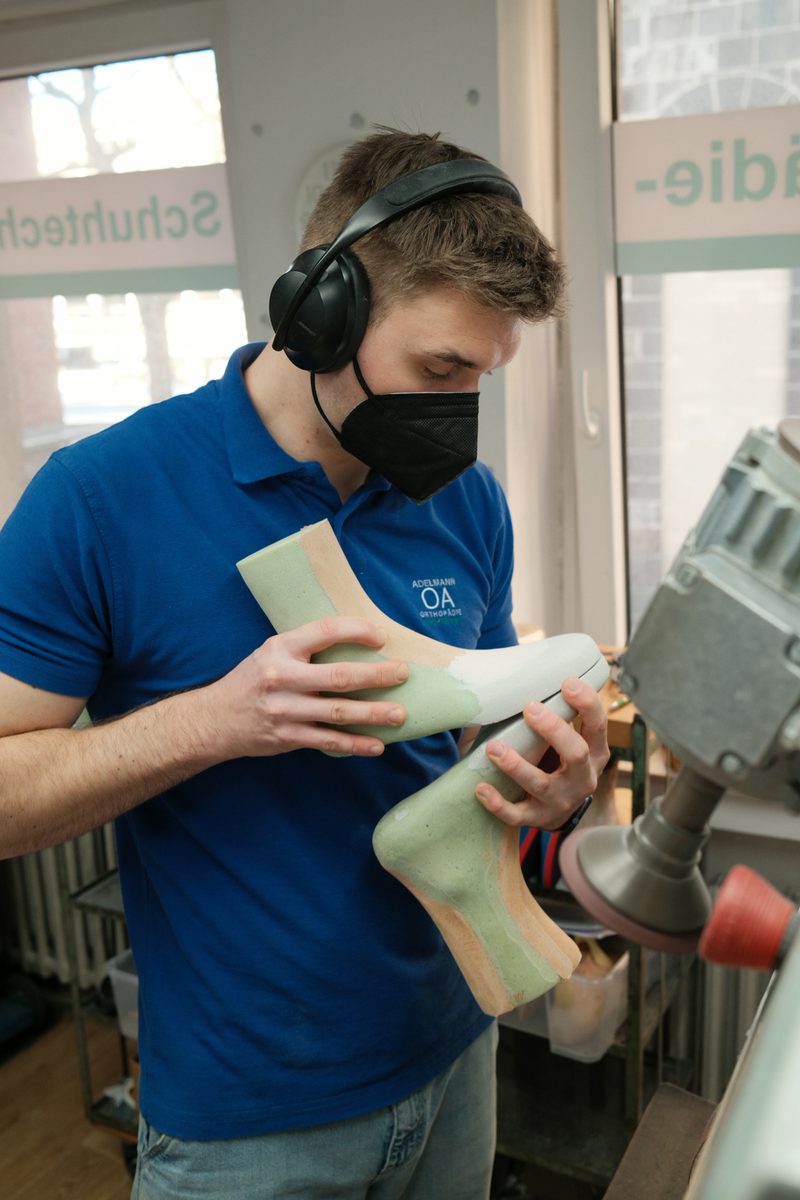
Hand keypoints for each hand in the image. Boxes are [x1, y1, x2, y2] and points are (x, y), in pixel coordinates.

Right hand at [194, 617, 407, 759]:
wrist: (214, 718)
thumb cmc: (252, 680)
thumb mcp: (271, 652)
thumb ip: (305, 648)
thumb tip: (356, 645)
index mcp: (280, 648)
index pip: (325, 631)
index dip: (356, 631)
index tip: (381, 638)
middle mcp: (282, 677)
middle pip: (339, 676)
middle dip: (376, 676)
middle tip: (403, 674)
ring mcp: (285, 710)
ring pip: (338, 712)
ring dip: (373, 714)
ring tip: (400, 714)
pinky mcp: (287, 736)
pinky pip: (328, 741)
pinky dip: (355, 744)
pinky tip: (377, 745)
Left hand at [474, 676, 608, 829]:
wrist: (559, 811)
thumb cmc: (559, 762)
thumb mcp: (568, 741)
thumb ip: (556, 716)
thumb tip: (520, 676)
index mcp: (594, 753)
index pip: (598, 725)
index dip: (587, 703)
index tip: (567, 681)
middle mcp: (582, 778)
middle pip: (577, 753)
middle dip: (554, 730)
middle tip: (529, 707)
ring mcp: (560, 801)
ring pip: (541, 785)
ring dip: (516, 765)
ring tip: (493, 747)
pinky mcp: (537, 819)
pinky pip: (517, 815)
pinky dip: (498, 803)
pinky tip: (480, 788)